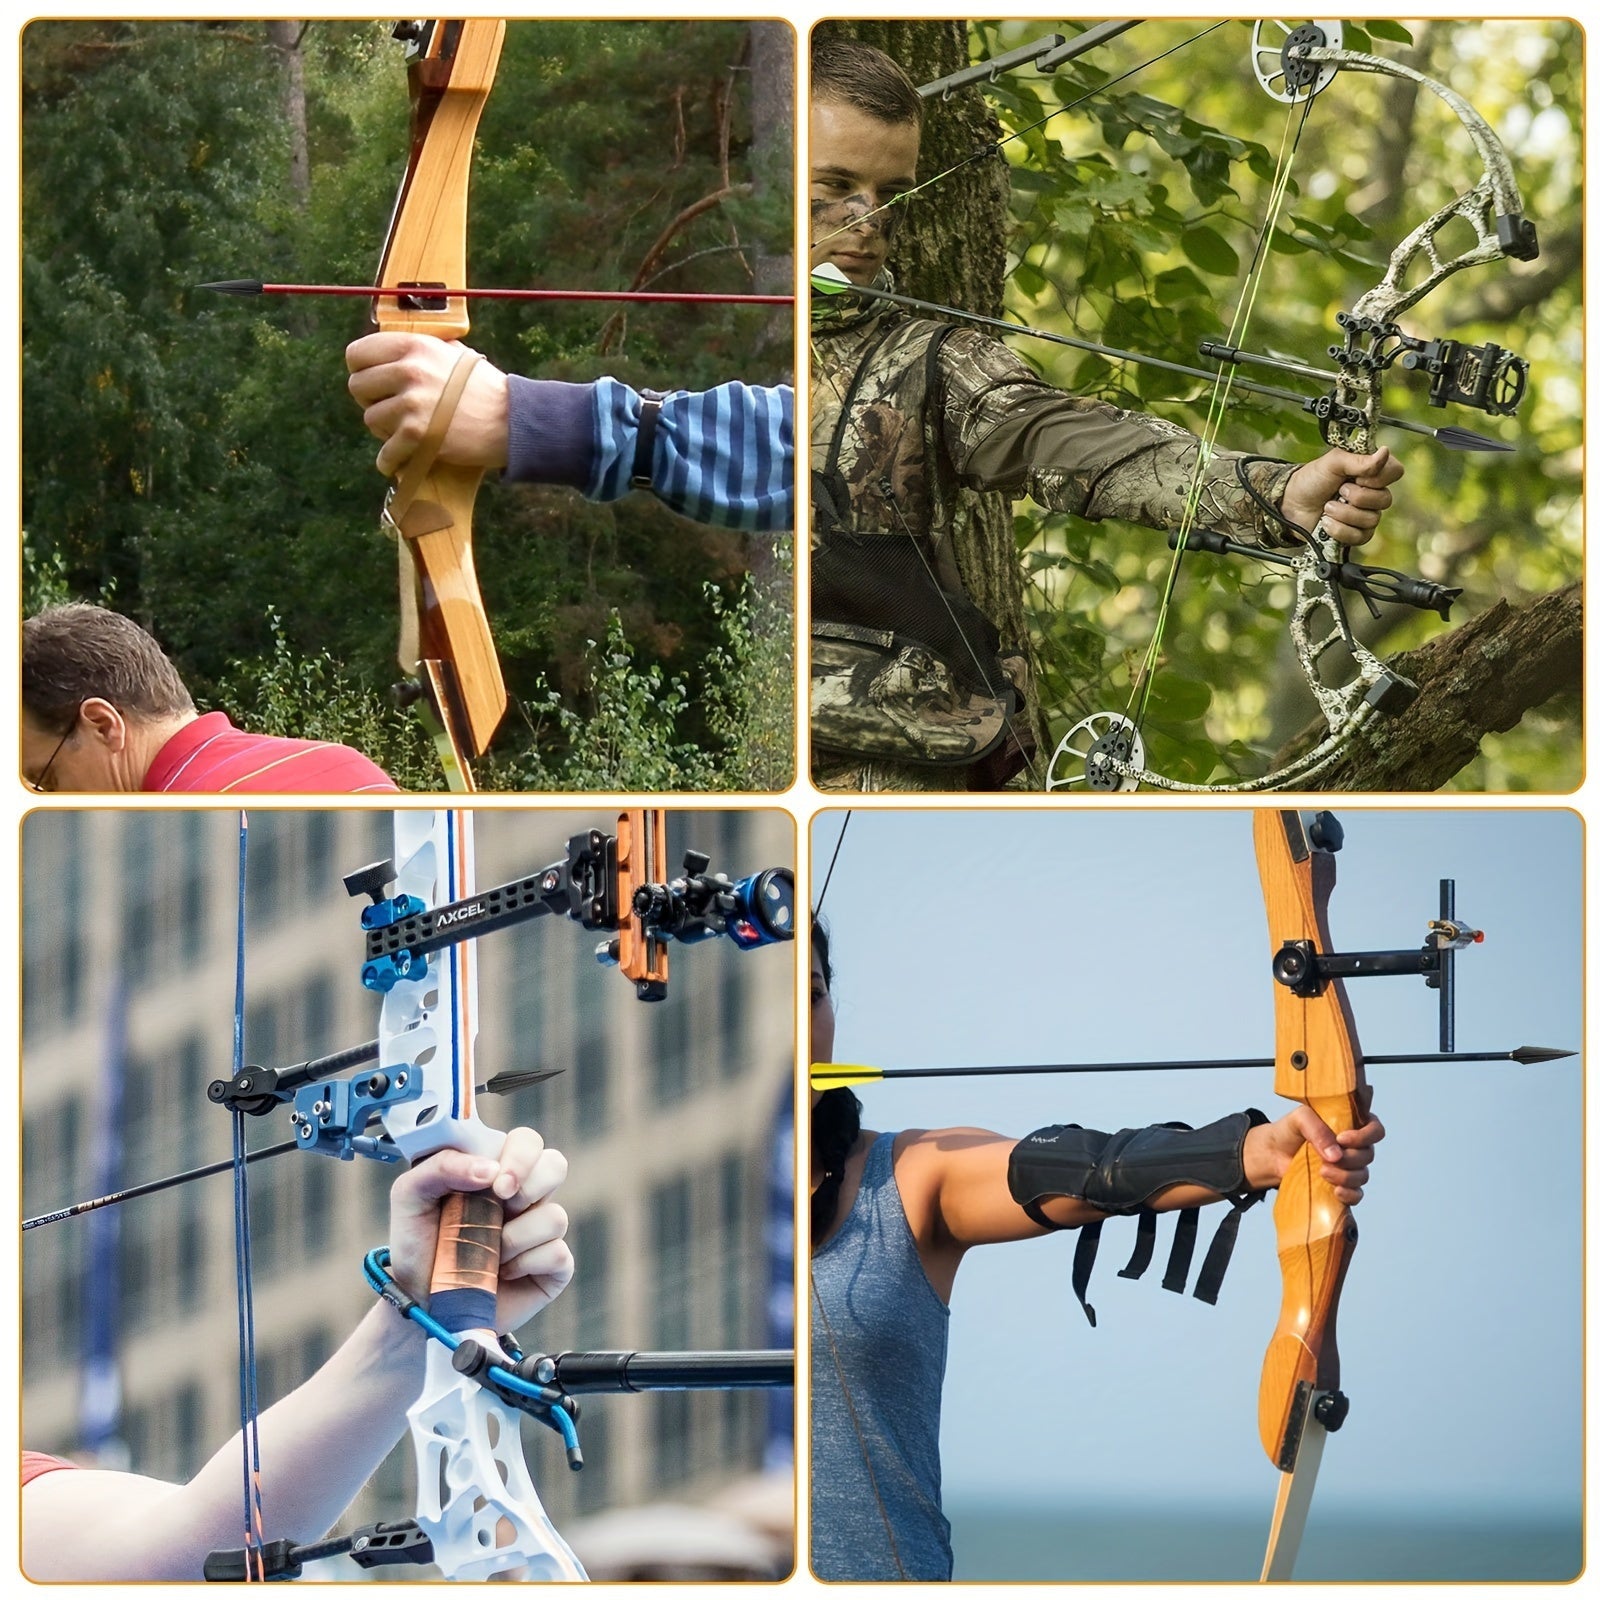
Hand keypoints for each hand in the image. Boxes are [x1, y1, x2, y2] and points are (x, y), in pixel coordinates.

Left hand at [345, 331, 510, 474]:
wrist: (510, 419)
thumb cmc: (483, 387)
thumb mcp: (451, 352)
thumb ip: (419, 350)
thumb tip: (389, 354)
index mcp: (413, 345)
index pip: (357, 353)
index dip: (361, 369)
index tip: (372, 381)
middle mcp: (408, 370)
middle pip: (358, 387)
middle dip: (371, 400)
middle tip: (390, 408)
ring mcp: (411, 403)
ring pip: (371, 419)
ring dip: (384, 429)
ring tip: (404, 432)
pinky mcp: (417, 435)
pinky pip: (385, 451)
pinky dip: (390, 460)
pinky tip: (397, 461)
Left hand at [386, 1126, 574, 1329]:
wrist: (418, 1302)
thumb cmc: (417, 1245)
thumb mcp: (410, 1195)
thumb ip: (441, 1166)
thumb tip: (490, 1170)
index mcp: (496, 1172)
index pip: (527, 1142)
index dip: (520, 1156)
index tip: (496, 1182)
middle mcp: (524, 1197)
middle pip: (556, 1166)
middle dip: (530, 1186)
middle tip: (503, 1205)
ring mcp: (539, 1232)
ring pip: (556, 1217)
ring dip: (517, 1238)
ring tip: (490, 1253)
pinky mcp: (551, 1268)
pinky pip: (559, 1255)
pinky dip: (526, 1265)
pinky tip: (503, 1273)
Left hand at [1244, 1089, 1383, 1204]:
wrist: (1272, 1153)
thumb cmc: (1289, 1130)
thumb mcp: (1300, 1119)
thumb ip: (1318, 1130)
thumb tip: (1336, 1155)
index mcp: (1350, 1124)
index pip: (1375, 1129)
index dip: (1366, 1136)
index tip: (1343, 1139)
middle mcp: (1354, 1146)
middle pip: (1368, 1155)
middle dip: (1349, 1159)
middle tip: (1326, 1159)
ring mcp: (1349, 1167)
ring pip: (1362, 1175)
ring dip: (1345, 1176)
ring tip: (1322, 1173)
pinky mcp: (1341, 1186)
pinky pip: (1356, 1195)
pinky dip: (1350, 1195)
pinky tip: (1336, 1192)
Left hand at [1280, 446, 1403, 547]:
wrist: (1290, 505)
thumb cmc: (1311, 481)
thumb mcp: (1332, 463)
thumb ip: (1359, 460)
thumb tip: (1385, 452)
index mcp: (1371, 472)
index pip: (1395, 472)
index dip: (1379, 477)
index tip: (1357, 477)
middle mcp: (1372, 493)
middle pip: (1385, 499)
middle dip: (1356, 497)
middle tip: (1338, 491)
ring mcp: (1365, 515)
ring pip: (1371, 520)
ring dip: (1344, 513)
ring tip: (1327, 507)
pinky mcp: (1355, 534)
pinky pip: (1360, 536)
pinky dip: (1339, 530)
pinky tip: (1326, 523)